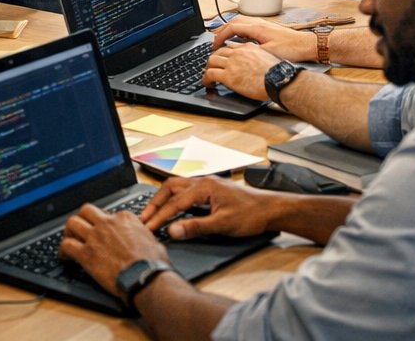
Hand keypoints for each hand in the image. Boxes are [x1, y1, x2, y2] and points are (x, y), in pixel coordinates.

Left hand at [58, 203, 169, 295]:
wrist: (145, 277)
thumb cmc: (152, 263)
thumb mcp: (151, 239)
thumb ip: (141, 233)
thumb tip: (141, 236)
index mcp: (124, 218)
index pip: (107, 213)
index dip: (103, 222)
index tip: (103, 231)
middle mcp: (107, 223)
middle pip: (86, 210)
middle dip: (81, 218)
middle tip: (80, 228)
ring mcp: (95, 237)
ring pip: (72, 223)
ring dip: (69, 231)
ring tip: (69, 239)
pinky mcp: (86, 254)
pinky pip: (67, 245)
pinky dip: (63, 250)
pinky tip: (65, 257)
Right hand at [141, 177, 273, 240]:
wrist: (270, 209)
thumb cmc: (251, 214)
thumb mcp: (222, 224)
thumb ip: (196, 227)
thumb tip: (173, 231)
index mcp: (203, 187)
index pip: (174, 203)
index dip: (159, 217)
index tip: (148, 228)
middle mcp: (203, 182)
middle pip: (170, 188)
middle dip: (155, 203)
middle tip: (144, 218)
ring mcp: (207, 185)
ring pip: (177, 187)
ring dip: (163, 199)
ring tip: (153, 212)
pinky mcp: (211, 191)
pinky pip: (186, 191)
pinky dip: (174, 199)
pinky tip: (173, 208)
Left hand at [203, 36, 281, 98]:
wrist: (278, 79)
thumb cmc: (278, 73)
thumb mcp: (268, 58)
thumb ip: (258, 57)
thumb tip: (256, 63)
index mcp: (248, 47)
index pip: (230, 47)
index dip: (223, 52)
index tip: (221, 57)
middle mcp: (238, 53)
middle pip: (218, 52)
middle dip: (212, 58)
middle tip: (210, 65)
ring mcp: (231, 64)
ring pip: (211, 61)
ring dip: (207, 67)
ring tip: (206, 74)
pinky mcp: (228, 76)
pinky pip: (210, 74)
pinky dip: (205, 78)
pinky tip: (206, 83)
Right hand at [212, 15, 318, 62]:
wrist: (307, 45)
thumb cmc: (292, 50)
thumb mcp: (268, 53)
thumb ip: (251, 51)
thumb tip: (235, 53)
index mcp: (257, 27)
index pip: (232, 27)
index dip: (220, 36)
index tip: (215, 45)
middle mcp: (259, 22)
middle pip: (234, 21)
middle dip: (222, 31)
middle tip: (215, 42)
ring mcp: (263, 24)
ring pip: (240, 22)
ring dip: (230, 29)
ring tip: (224, 40)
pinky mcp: (267, 28)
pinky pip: (247, 25)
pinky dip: (238, 30)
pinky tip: (239, 38)